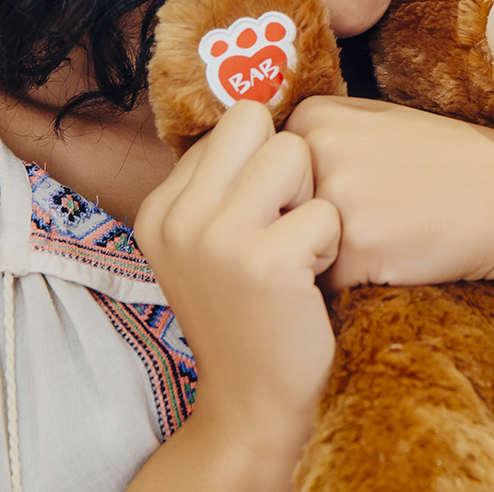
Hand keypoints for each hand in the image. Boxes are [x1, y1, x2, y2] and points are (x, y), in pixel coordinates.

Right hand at [131, 101, 338, 481]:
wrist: (259, 402)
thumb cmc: (254, 309)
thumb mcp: (212, 242)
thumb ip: (224, 180)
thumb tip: (259, 93)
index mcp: (162, 206)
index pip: (232, 122)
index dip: (266, 162)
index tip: (262, 219)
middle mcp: (177, 216)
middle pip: (257, 121)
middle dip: (289, 162)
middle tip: (287, 223)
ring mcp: (214, 239)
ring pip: (294, 154)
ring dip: (313, 202)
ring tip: (298, 252)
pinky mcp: (262, 262)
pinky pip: (325, 212)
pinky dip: (331, 247)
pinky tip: (310, 283)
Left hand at [282, 97, 493, 293]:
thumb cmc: (442, 167)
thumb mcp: (373, 126)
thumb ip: (316, 140)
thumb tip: (250, 178)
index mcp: (313, 114)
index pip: (265, 177)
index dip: (303, 199)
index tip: (357, 190)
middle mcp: (316, 147)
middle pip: (272, 215)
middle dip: (304, 231)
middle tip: (372, 216)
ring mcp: (335, 193)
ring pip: (292, 250)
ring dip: (326, 259)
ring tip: (383, 235)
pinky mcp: (355, 243)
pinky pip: (323, 282)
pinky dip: (351, 283)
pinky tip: (394, 257)